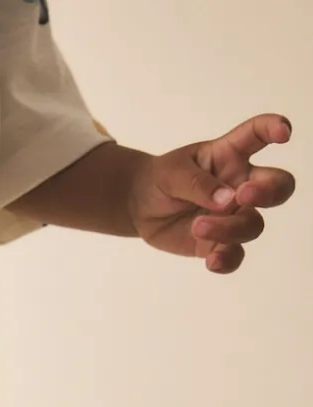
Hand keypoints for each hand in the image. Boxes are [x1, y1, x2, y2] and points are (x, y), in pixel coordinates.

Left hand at [128, 114, 294, 273]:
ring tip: (197, 226)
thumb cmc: (161, 180)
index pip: (257, 135)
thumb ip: (198, 184)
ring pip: (252, 225)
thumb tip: (227, 200)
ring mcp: (232, 215)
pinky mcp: (218, 242)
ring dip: (230, 229)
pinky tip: (213, 261)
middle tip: (243, 194)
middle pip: (277, 187)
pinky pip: (235, 254)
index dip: (274, 129)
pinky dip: (227, 260)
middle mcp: (239, 184)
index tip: (283, 133)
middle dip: (270, 192)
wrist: (139, 207)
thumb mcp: (171, 173)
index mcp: (229, 155)